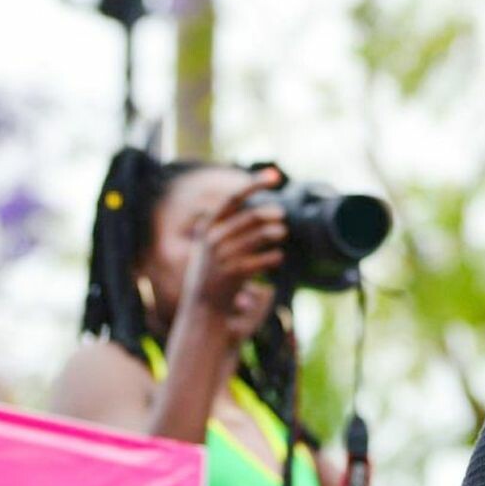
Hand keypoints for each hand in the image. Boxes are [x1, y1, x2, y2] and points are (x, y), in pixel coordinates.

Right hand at [179, 168, 286, 316]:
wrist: (202, 310)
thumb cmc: (212, 274)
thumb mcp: (209, 246)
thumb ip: (226, 226)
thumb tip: (252, 205)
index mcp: (208, 227)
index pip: (233, 198)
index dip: (254, 184)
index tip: (275, 175)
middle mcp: (213, 239)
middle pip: (251, 217)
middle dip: (270, 214)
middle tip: (281, 215)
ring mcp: (223, 256)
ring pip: (260, 236)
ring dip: (275, 233)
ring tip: (282, 234)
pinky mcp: (234, 273)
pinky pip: (263, 259)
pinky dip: (274, 257)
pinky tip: (278, 258)